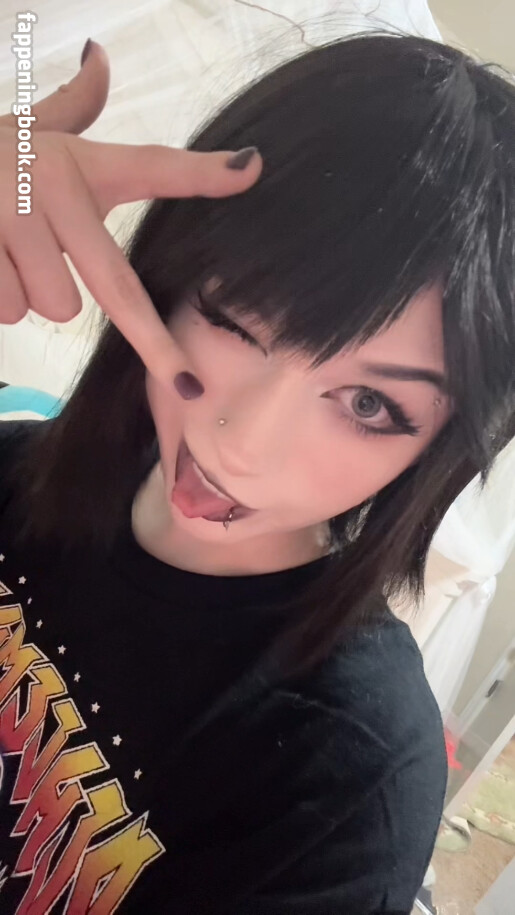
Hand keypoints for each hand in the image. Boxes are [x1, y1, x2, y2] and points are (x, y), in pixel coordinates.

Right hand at [0, 39, 262, 384]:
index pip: (149, 166)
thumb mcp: (25, 128)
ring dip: (24, 291)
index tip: (250, 168)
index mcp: (76, 163)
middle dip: (95, 307)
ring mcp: (13, 215)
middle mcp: (52, 183)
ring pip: (50, 305)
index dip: (202, 172)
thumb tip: (101, 54)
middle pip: (110, 289)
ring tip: (0, 249)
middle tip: (61, 284)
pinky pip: (7, 308)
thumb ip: (71, 106)